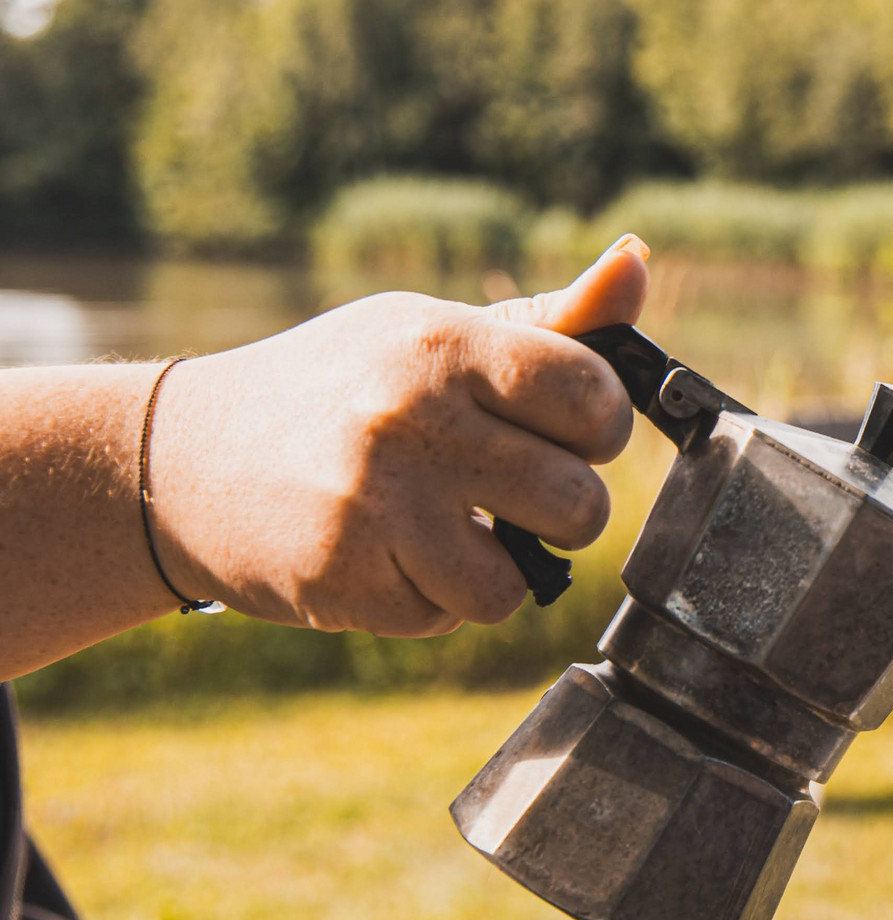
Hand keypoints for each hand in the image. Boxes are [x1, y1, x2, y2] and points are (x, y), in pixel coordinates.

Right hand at [142, 236, 651, 634]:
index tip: (561, 432)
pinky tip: (390, 555)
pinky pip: (450, 615)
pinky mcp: (343, 576)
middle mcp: (407, 418)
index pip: (592, 397)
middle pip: (578, 503)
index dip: (595, 428)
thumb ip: (551, 321)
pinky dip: (434, 598)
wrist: (184, 459)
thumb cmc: (339, 390)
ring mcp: (373, 502)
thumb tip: (637, 259)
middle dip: (559, 510)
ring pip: (519, 581)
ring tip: (446, 528)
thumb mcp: (431, 336)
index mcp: (440, 345)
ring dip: (497, 568)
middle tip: (507, 491)